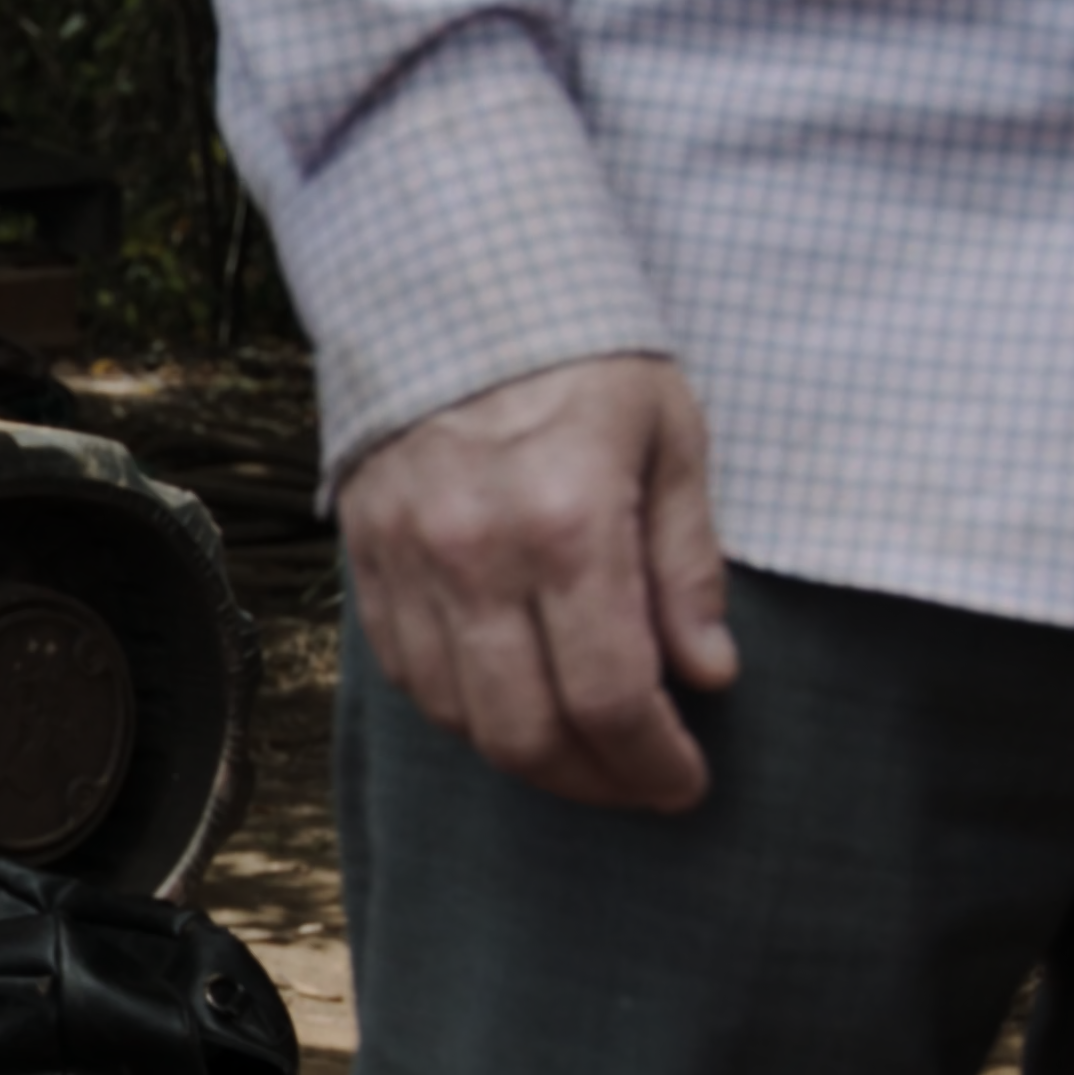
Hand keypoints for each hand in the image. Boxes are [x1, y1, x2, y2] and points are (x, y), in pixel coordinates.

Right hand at [339, 354, 738, 811]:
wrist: (454, 289)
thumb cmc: (582, 358)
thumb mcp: (670, 439)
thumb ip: (687, 564)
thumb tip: (707, 675)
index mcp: (568, 524)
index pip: (612, 696)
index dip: (654, 764)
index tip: (686, 782)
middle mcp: (476, 557)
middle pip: (527, 732)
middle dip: (595, 782)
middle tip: (641, 785)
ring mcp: (408, 563)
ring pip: (460, 718)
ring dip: (529, 757)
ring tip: (583, 753)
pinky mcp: (366, 561)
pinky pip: (408, 675)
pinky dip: (463, 712)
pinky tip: (510, 705)